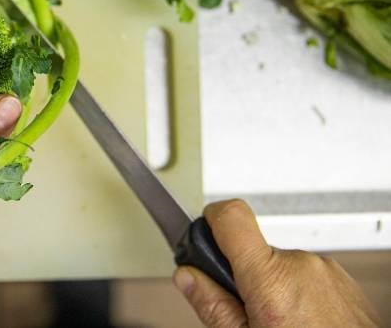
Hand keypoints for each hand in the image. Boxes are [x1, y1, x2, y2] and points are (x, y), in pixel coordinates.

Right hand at [173, 199, 380, 326]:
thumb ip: (213, 306)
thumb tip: (188, 277)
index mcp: (271, 279)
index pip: (231, 216)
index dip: (211, 220)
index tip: (204, 235)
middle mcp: (301, 264)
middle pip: (253, 252)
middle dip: (244, 278)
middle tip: (249, 314)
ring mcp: (326, 271)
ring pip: (281, 268)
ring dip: (274, 290)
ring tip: (282, 325)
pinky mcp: (343, 280)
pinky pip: (306, 278)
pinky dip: (298, 297)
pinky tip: (302, 323)